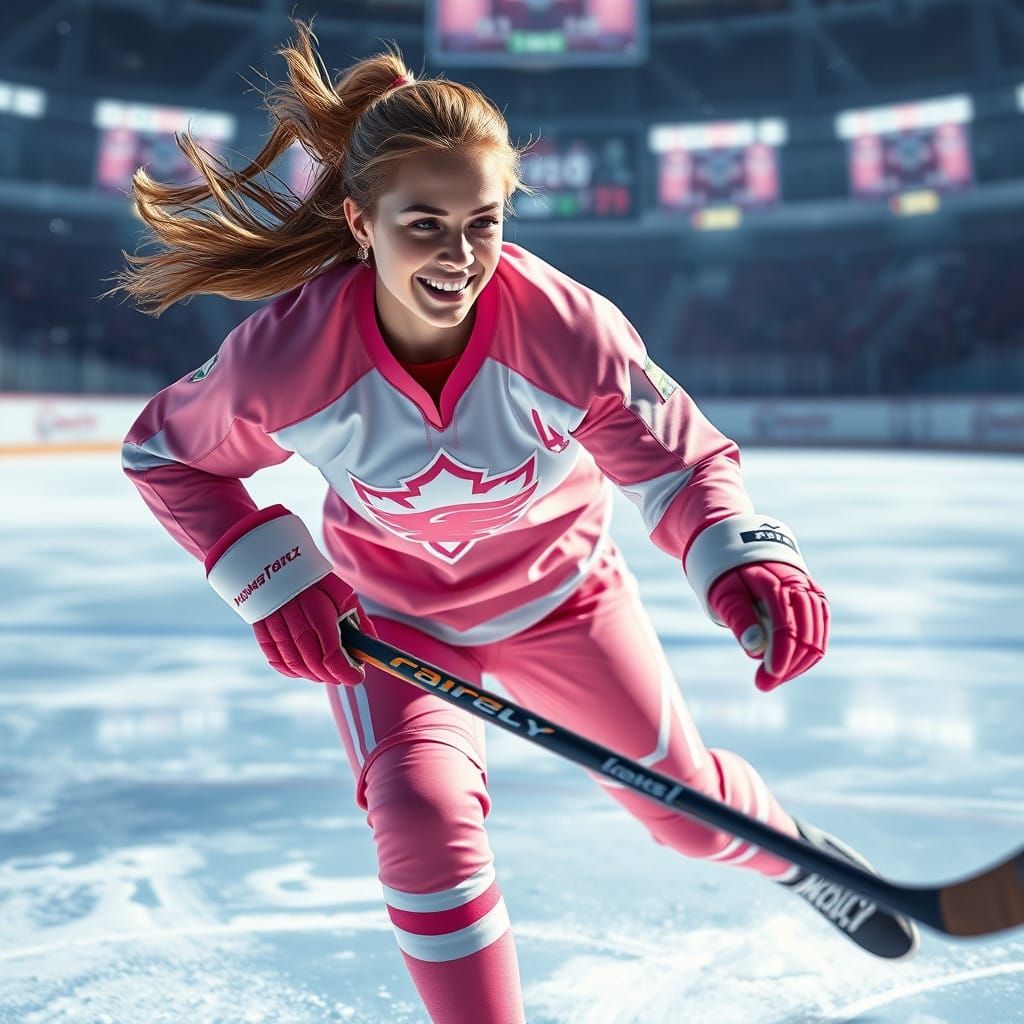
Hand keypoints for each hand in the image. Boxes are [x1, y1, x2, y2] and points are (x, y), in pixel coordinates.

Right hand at [252, 572, 377, 684]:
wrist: (277, 563)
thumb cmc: (316, 580)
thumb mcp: (343, 594)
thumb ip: (358, 621)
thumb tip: (370, 646)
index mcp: (317, 609)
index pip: (330, 653)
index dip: (345, 671)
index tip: (357, 677)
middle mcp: (293, 619)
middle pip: (313, 662)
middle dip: (332, 676)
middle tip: (345, 677)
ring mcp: (274, 625)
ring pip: (294, 664)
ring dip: (313, 675)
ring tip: (327, 674)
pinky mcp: (262, 629)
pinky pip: (276, 660)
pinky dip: (293, 671)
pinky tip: (306, 670)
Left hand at [708, 561, 828, 691]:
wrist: (747, 550)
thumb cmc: (732, 576)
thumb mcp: (725, 593)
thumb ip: (739, 618)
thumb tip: (755, 647)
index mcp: (775, 583)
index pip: (785, 627)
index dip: (779, 656)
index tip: (765, 679)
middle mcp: (800, 587)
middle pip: (806, 637)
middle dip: (787, 666)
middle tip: (763, 684)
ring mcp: (812, 594)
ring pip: (818, 639)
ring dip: (798, 664)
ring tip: (773, 678)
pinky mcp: (817, 601)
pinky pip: (821, 633)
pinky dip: (808, 653)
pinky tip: (790, 667)